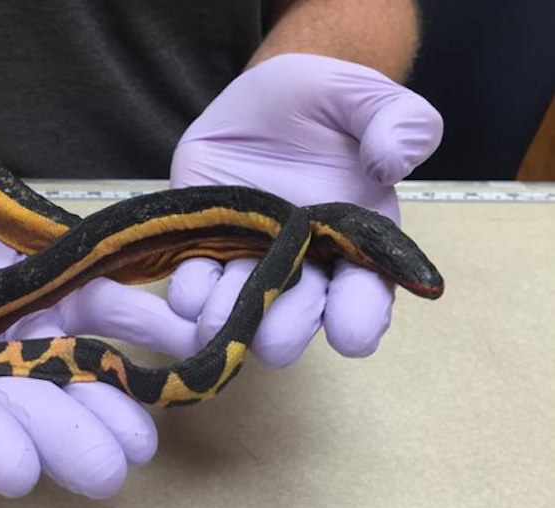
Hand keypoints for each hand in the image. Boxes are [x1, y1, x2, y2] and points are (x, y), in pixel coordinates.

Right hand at [0, 150, 197, 497]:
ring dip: (110, 395)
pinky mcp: (56, 279)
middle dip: (61, 432)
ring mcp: (19, 314)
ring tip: (146, 434)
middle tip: (105, 470)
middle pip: (17, 397)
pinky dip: (139, 320)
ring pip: (71, 360)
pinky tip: (175, 340)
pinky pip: (103, 302)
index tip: (16, 472)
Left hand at [167, 53, 442, 367]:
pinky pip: (193, 291)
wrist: (262, 97)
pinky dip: (188, 300)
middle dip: (284, 331)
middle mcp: (304, 268)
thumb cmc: (324, 101)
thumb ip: (399, 122)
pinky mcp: (204, 250)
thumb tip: (394, 162)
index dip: (359, 321)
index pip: (366, 301)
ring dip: (227, 322)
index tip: (350, 330)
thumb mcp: (364, 97)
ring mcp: (250, 263)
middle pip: (297, 324)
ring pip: (239, 318)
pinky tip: (186, 291)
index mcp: (355, 243)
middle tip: (270, 324)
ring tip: (216, 312)